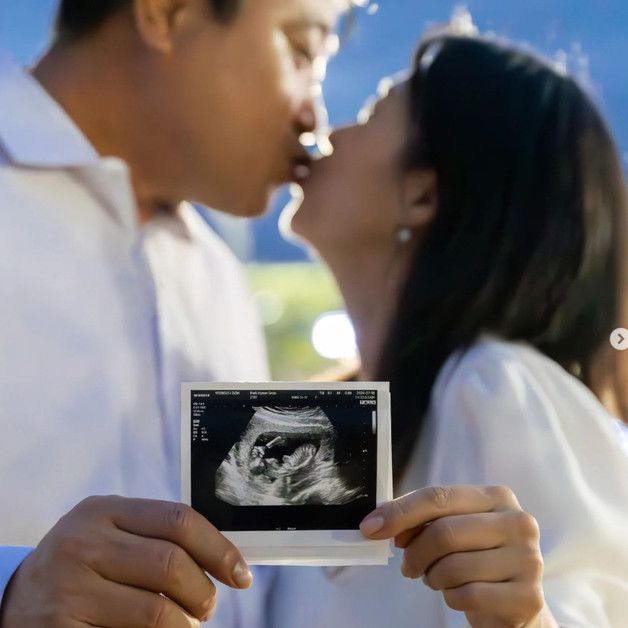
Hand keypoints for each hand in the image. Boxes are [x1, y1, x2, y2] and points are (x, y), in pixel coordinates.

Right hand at [0, 496, 251, 626]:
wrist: (15, 602)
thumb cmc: (78, 566)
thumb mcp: (108, 535)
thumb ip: (155, 537)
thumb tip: (222, 559)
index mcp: (102, 511)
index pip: (179, 520)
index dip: (218, 548)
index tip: (240, 574)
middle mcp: (83, 543)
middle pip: (171, 564)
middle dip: (202, 592)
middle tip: (206, 608)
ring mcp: (68, 588)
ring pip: (156, 611)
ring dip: (183, 625)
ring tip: (183, 625)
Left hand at [360, 485, 546, 627]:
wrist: (517, 603)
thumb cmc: (477, 557)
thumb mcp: (453, 529)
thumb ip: (421, 520)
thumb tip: (379, 523)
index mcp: (497, 497)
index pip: (438, 496)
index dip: (400, 512)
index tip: (371, 527)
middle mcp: (518, 523)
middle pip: (444, 532)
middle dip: (415, 552)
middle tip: (408, 566)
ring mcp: (528, 560)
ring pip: (453, 567)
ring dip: (434, 577)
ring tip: (439, 578)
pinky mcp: (527, 597)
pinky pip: (468, 596)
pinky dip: (452, 598)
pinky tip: (459, 594)